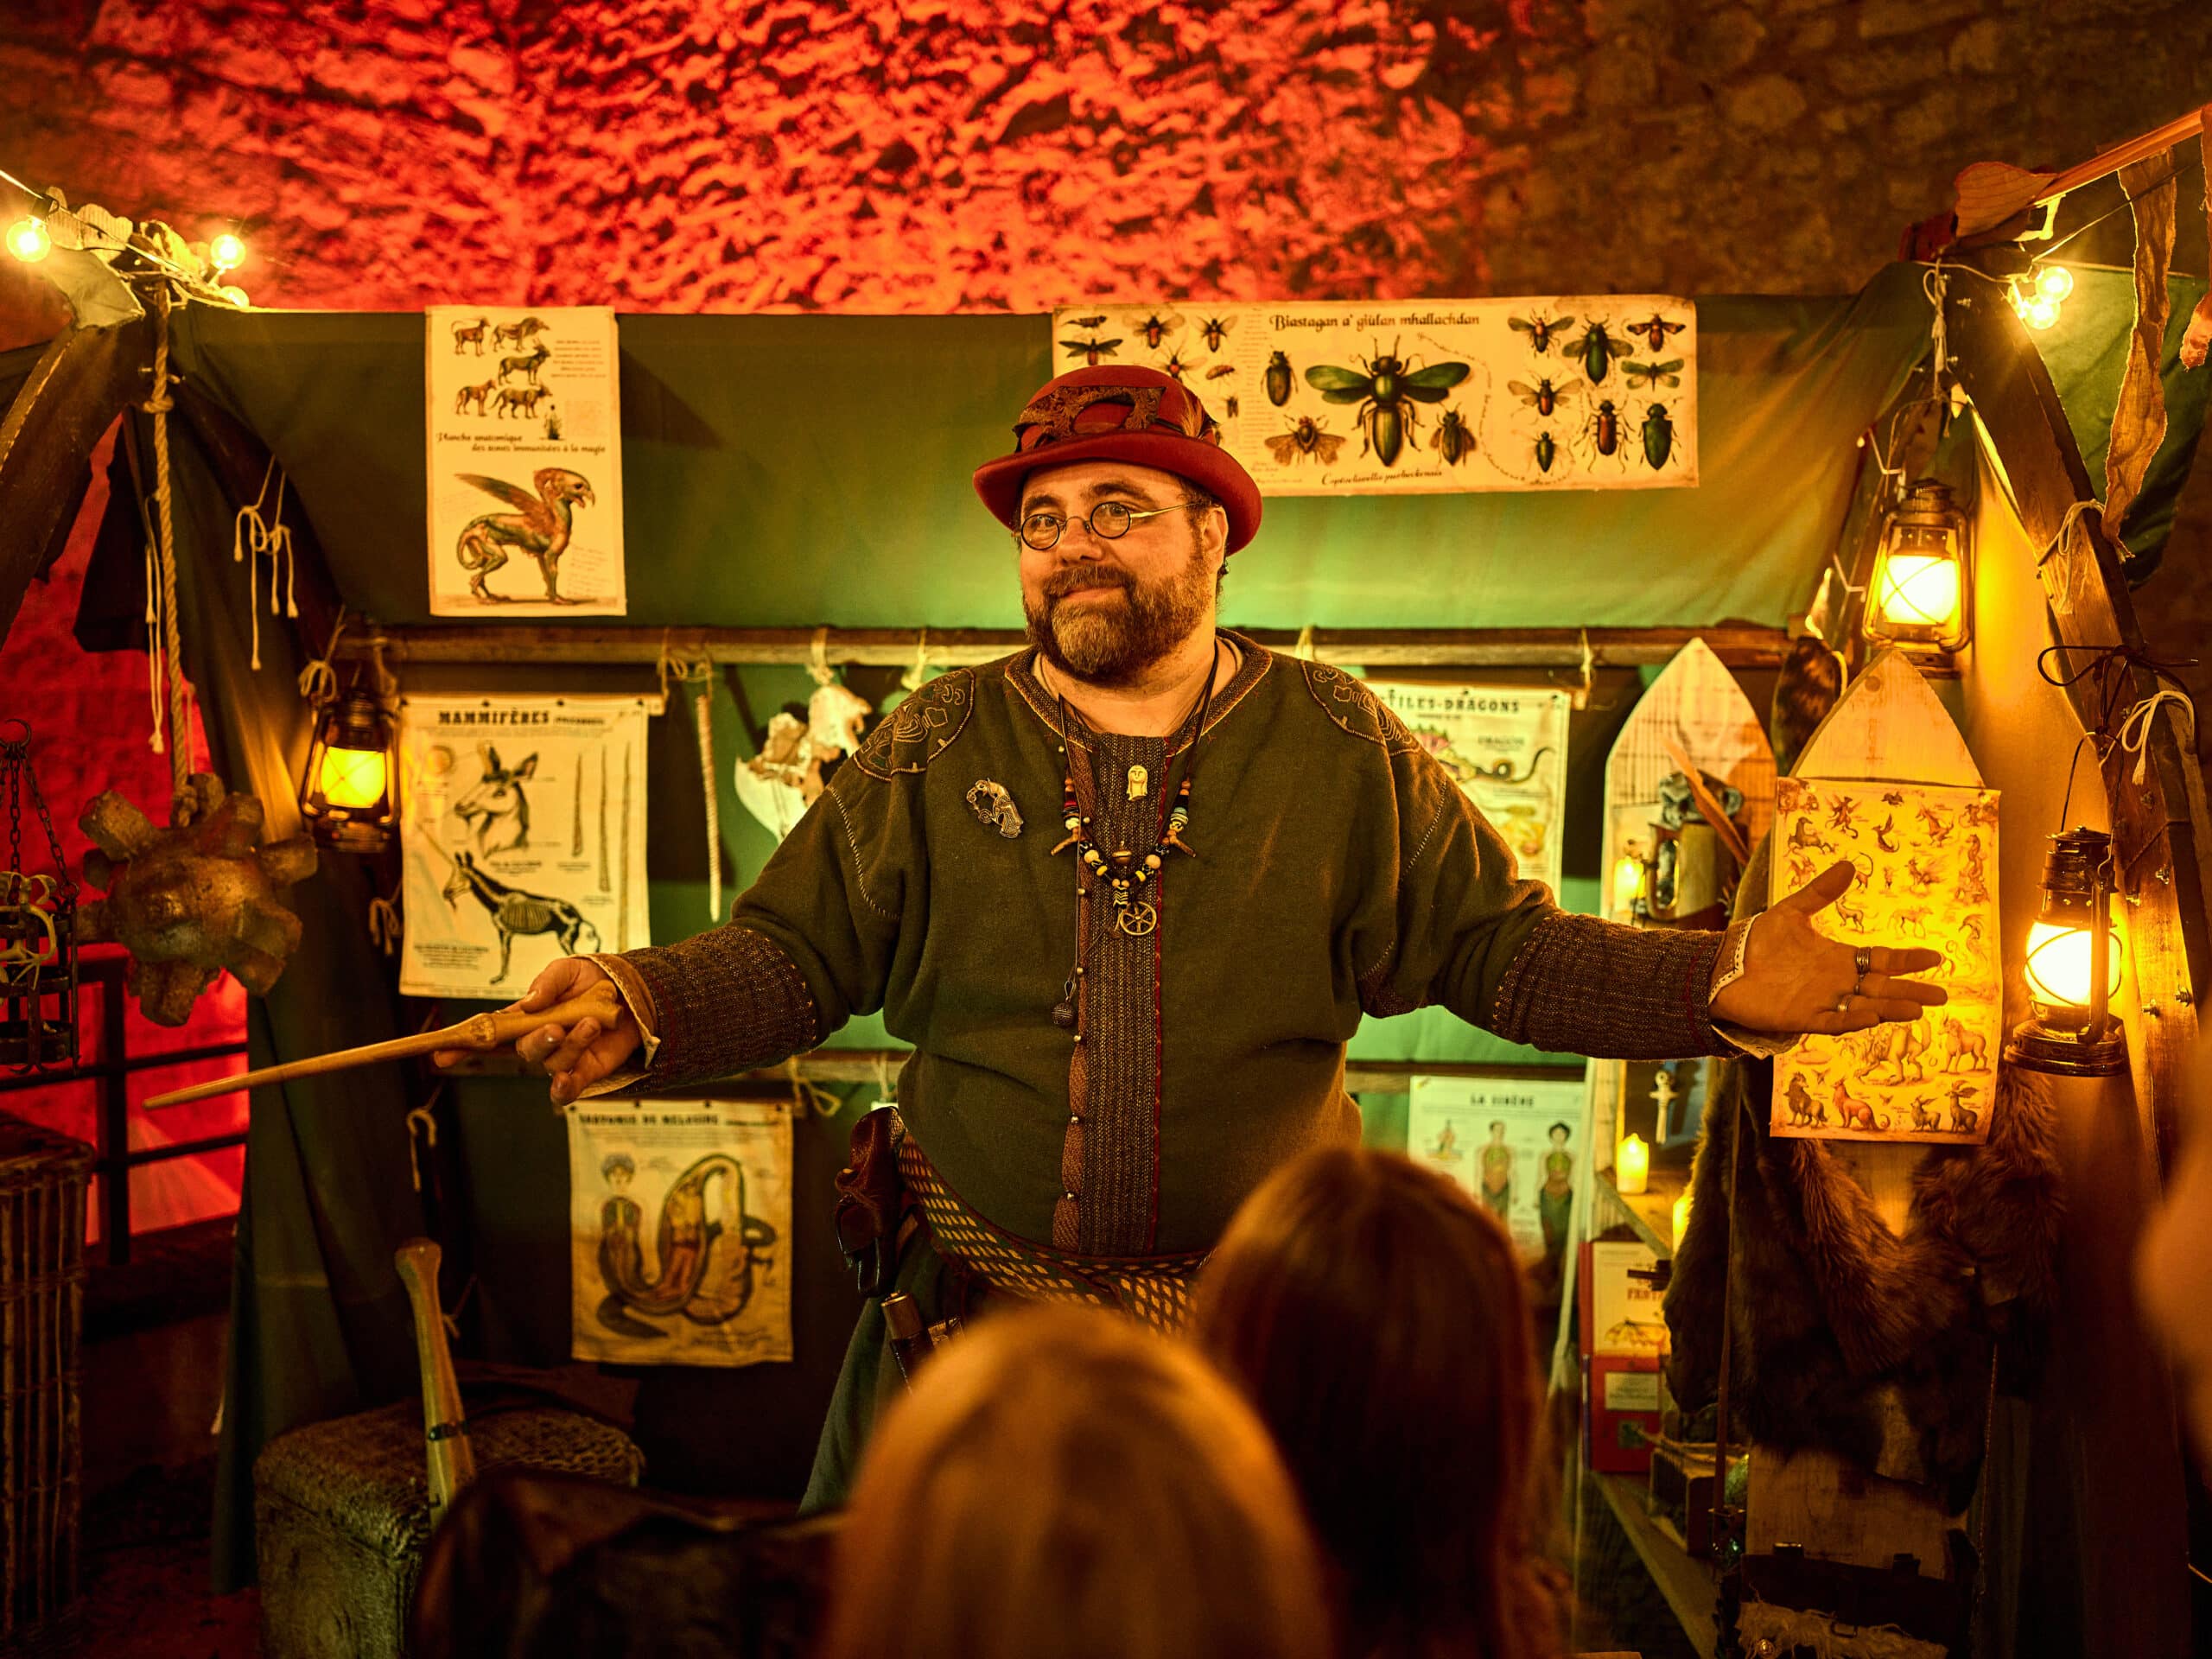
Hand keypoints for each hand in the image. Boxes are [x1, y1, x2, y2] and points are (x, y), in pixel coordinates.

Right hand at [432, 956, 641, 1105]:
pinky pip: (567, 1089)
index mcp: (524, 1018)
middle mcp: (539, 1041)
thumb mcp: (567, 970)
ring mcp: (560, 1058)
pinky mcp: (584, 1072)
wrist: (630, 991)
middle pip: (525, 1051)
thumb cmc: (591, 980)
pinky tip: (563, 1080)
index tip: (441, 1053)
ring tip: (594, 1022)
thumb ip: (548, 983)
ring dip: (573, 1043)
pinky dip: (563, 1088)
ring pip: (554, 1061)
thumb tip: (529, 1002)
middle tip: (556, 1027)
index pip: (490, 1034)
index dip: (464, 1045)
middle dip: (538, 1040)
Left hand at [1710, 860, 1947, 1035]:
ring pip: (1865, 1007)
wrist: (1723, 965)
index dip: (1907, 960)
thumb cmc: (1757, 941)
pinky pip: (1834, 1021)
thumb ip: (1821, 892)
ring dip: (1889, 1008)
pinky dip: (1852, 1019)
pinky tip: (1872, 1016)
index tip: (1935, 957)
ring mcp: (1822, 1001)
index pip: (1881, 960)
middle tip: (1942, 996)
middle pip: (1882, 987)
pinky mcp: (1802, 1017)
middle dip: (1910, 991)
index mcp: (1838, 958)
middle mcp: (1836, 982)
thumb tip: (1850, 865)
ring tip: (1917, 1009)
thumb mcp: (1792, 912)